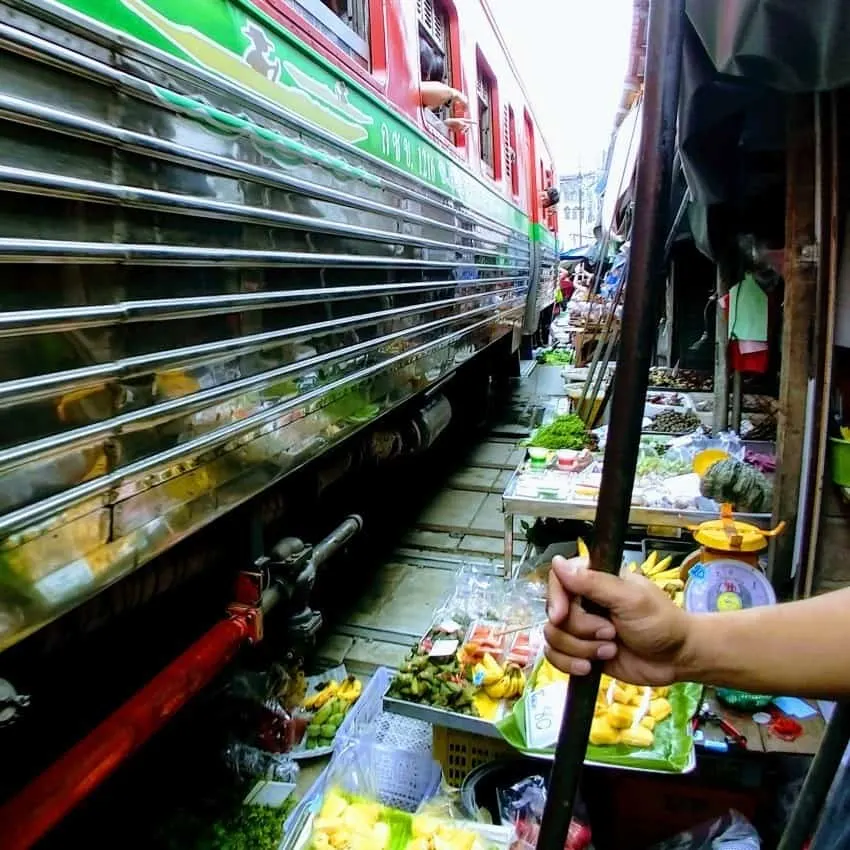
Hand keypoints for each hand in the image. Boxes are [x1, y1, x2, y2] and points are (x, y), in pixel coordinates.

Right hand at [544, 556, 692, 685]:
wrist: (677, 659)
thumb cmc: (661, 622)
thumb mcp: (631, 599)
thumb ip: (594, 582)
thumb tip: (558, 562)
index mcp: (595, 581)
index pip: (558, 580)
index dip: (556, 598)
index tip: (562, 615)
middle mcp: (584, 602)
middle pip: (555, 615)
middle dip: (582, 630)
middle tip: (611, 634)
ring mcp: (582, 629)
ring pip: (554, 637)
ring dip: (581, 649)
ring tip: (609, 650)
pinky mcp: (581, 652)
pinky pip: (556, 657)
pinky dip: (569, 664)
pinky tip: (590, 667)